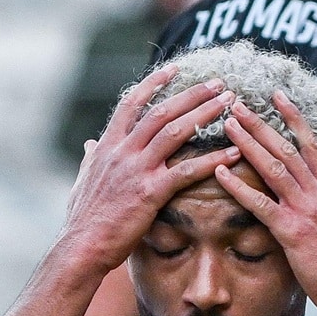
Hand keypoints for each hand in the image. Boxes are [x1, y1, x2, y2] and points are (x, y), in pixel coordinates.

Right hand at [62, 66, 240, 271]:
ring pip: (175, 131)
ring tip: (230, 103)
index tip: (176, 69)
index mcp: (108, 146)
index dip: (154, 84)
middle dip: (192, 93)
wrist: (82, 246)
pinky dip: (212, 159)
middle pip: (161, 111)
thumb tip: (90, 144)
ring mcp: (137, 170)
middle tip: (219, 83)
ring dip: (205, 113)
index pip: (132, 103)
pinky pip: (186, 171)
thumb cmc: (83, 219)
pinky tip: (234, 153)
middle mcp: (123, 152)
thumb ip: (90, 159)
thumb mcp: (82, 181)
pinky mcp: (150, 192)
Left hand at [216, 92, 316, 315]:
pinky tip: (220, 172)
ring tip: (227, 125)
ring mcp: (304, 210)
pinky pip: (260, 204)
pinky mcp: (291, 231)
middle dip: (261, 124)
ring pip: (273, 168)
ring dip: (248, 144)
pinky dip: (239, 186)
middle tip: (238, 104)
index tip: (277, 96)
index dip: (293, 118)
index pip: (310, 144)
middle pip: (286, 148)